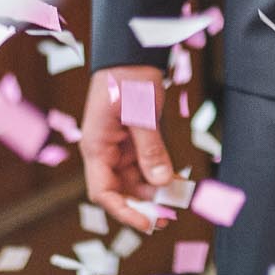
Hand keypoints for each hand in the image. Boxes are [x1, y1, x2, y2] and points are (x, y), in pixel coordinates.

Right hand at [80, 64, 177, 233]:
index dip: (123, 212)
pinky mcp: (133, 139)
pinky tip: (176, 183)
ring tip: (177, 201)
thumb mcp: (142, 115)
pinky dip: (158, 175)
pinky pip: (144, 165)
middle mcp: (105, 151)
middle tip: (169, 216)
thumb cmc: (129, 78)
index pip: (103, 192)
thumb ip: (151, 150)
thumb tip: (162, 184)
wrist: (132, 51)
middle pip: (120, 190)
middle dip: (143, 205)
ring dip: (153, 192)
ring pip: (134, 180)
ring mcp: (119, 146)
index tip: (147, 223)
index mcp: (97, 147)